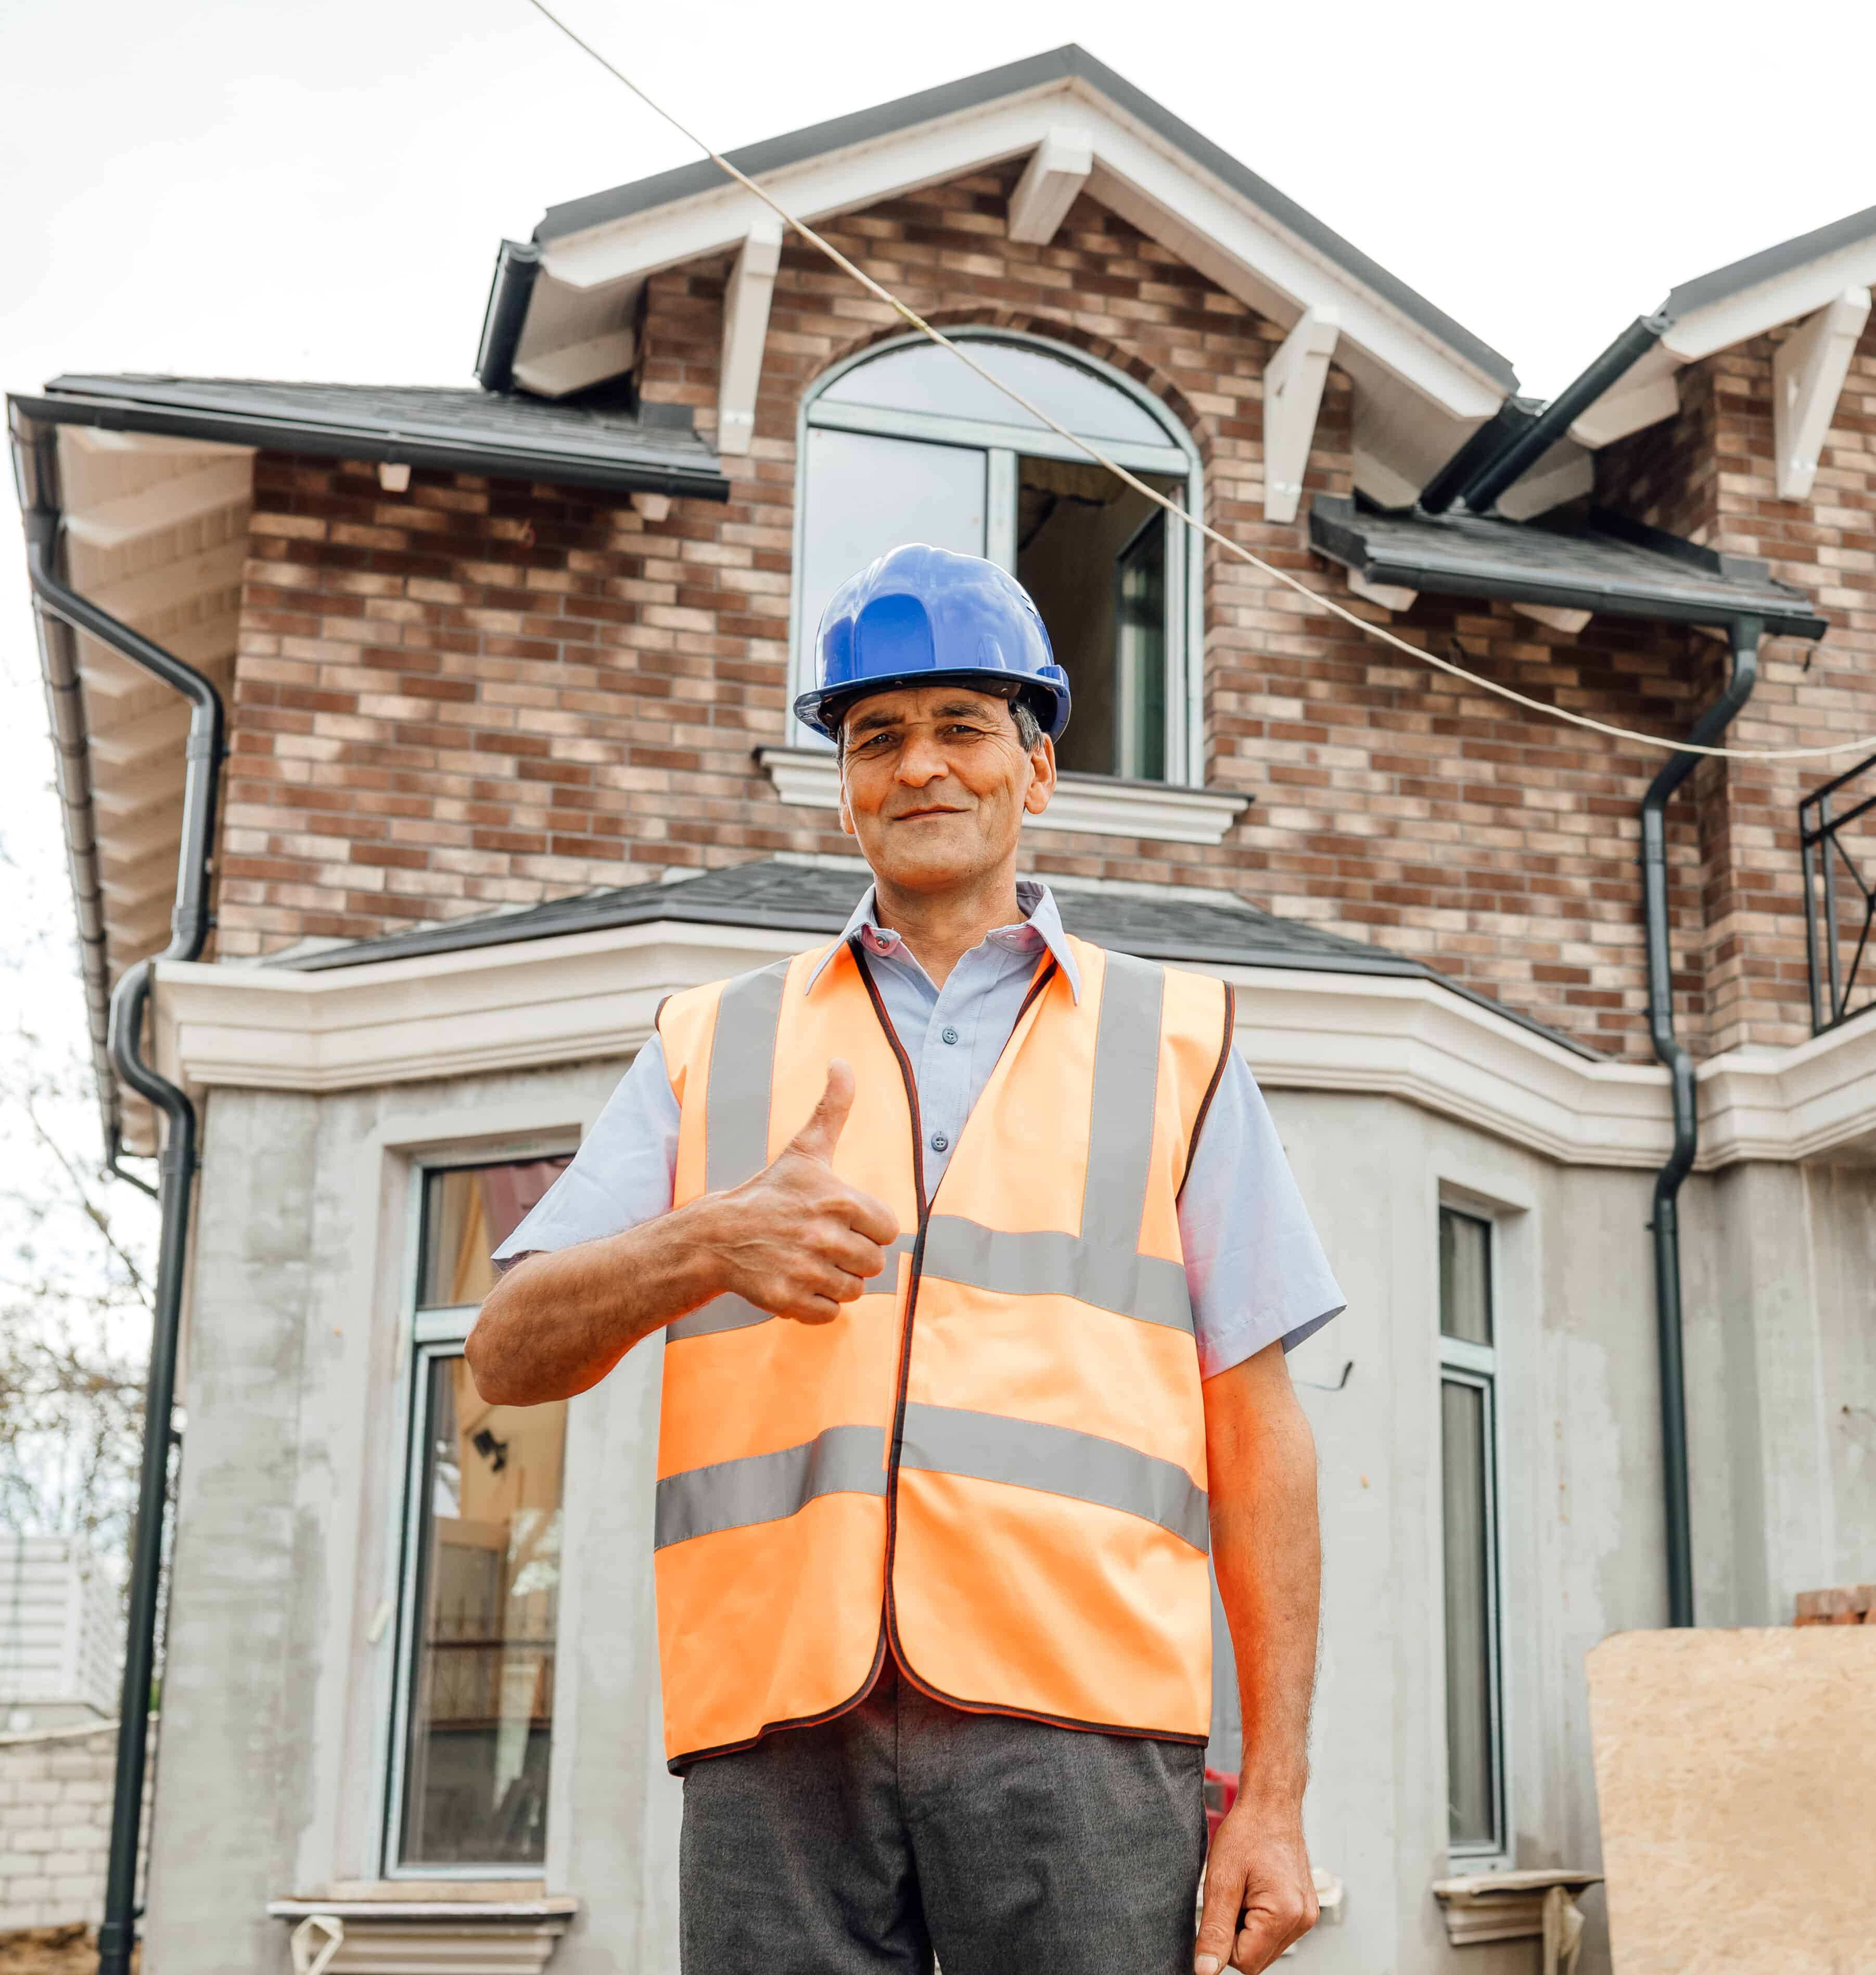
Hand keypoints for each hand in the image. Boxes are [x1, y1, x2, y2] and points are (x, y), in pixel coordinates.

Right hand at [702, 1059, 899, 1323]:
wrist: (717, 1236)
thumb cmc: (769, 1192)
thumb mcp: (805, 1149)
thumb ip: (832, 1108)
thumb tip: (842, 1061)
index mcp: (838, 1200)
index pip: (887, 1229)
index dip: (868, 1228)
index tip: (843, 1221)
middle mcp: (825, 1237)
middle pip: (873, 1264)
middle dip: (853, 1258)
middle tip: (824, 1245)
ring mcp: (806, 1271)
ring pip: (854, 1291)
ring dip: (837, 1282)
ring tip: (811, 1264)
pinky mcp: (788, 1301)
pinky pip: (829, 1314)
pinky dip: (817, 1305)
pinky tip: (798, 1284)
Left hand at [1194, 1793, 1316, 1974]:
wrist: (1270, 1804)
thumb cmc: (1247, 1832)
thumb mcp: (1221, 1881)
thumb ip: (1214, 1930)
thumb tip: (1205, 1971)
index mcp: (1285, 1914)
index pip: (1246, 1963)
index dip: (1224, 1942)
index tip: (1222, 1907)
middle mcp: (1303, 1919)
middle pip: (1257, 1958)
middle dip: (1236, 1934)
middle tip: (1233, 1894)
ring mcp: (1307, 1914)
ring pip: (1265, 1947)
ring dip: (1247, 1926)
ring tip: (1245, 1888)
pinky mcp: (1304, 1909)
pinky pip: (1275, 1932)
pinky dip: (1259, 1918)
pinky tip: (1256, 1889)